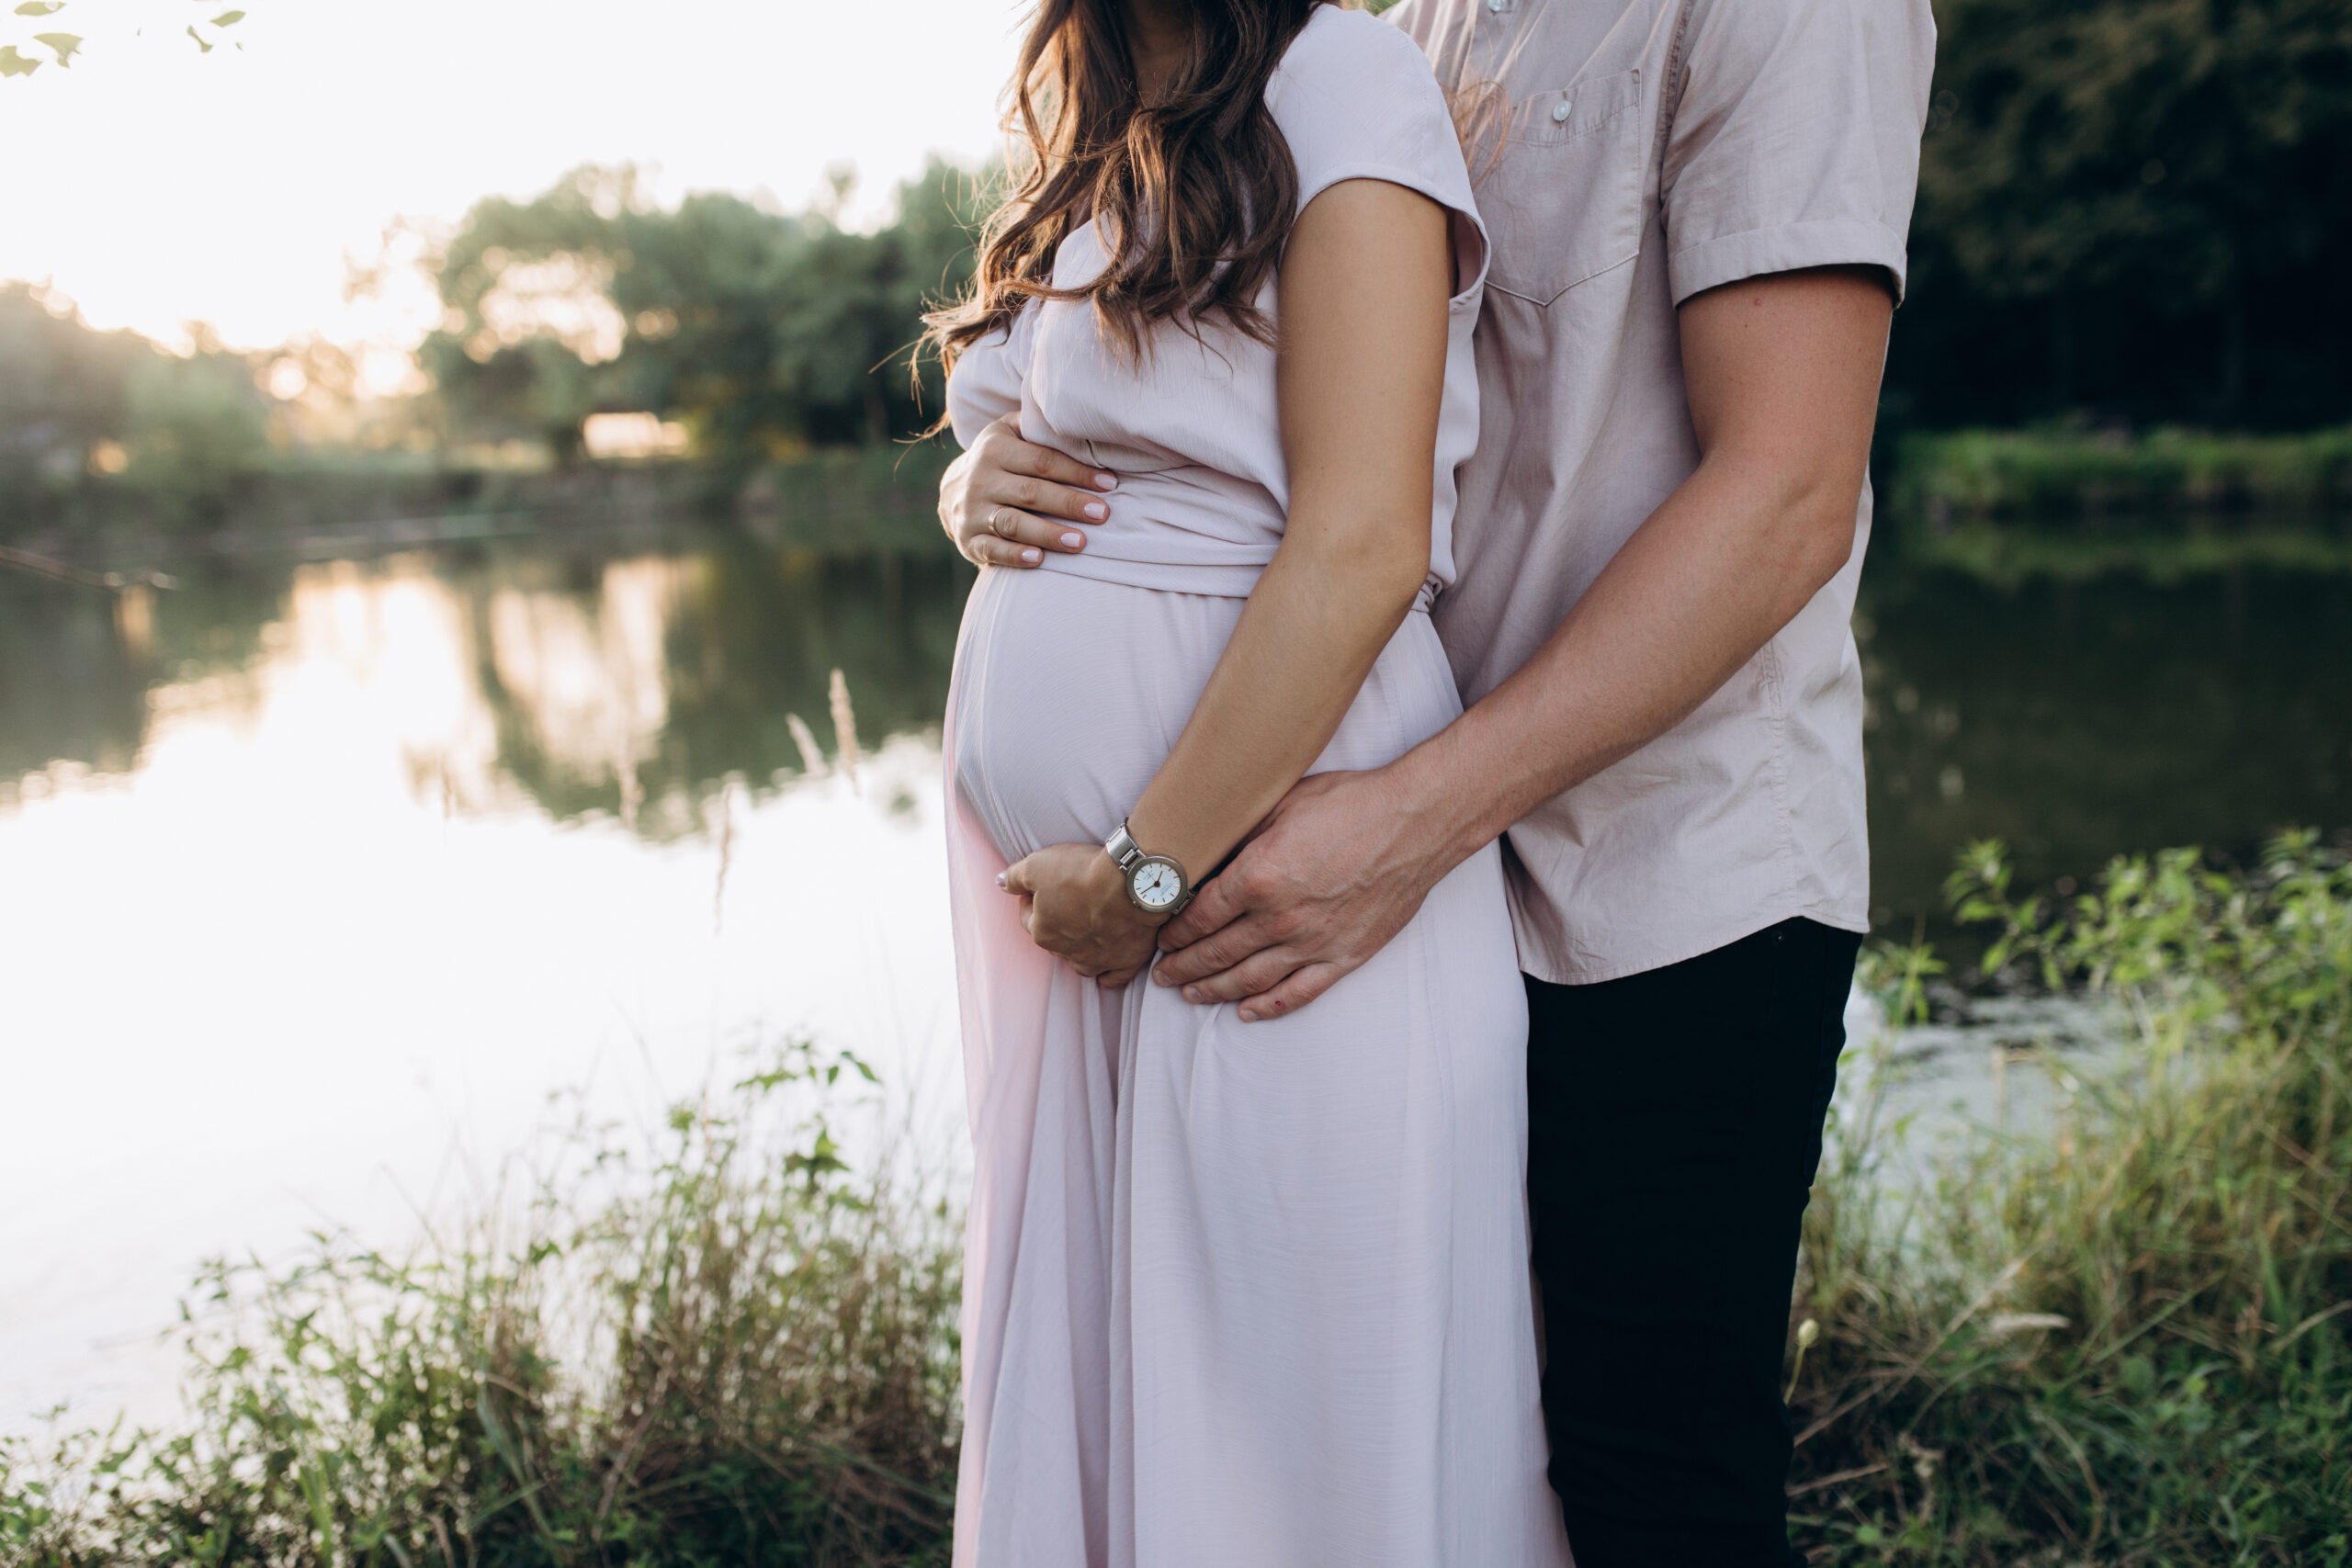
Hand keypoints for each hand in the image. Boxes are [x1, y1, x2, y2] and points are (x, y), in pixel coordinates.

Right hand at [940, 415, 1120, 569]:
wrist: (952, 491)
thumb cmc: (999, 459)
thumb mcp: (1010, 432)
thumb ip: (1037, 426)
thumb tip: (1079, 418)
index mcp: (995, 448)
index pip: (1042, 461)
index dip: (1077, 472)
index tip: (1109, 484)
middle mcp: (980, 479)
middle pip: (1031, 493)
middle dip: (1069, 503)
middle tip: (1102, 514)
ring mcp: (972, 512)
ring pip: (1013, 523)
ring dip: (1048, 534)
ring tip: (1080, 542)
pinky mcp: (968, 540)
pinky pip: (992, 550)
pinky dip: (1014, 555)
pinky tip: (1038, 559)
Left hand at [1003, 842, 1164, 987]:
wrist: (1131, 883)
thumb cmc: (1081, 873)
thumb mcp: (1037, 865)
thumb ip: (1014, 876)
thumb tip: (999, 882)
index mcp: (1042, 931)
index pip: (1028, 918)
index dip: (1031, 898)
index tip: (1041, 884)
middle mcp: (1066, 952)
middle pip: (1055, 939)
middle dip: (1056, 922)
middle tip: (1068, 899)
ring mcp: (1097, 960)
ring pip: (1080, 961)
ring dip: (1080, 948)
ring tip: (1088, 928)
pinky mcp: (1126, 961)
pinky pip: (1114, 977)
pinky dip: (1109, 974)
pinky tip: (1108, 968)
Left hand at [1152, 765, 1467, 1020]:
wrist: (1416, 822)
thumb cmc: (1351, 803)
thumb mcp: (1281, 804)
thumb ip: (1242, 837)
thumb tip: (1207, 856)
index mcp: (1258, 877)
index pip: (1200, 917)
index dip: (1174, 932)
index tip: (1161, 938)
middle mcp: (1280, 917)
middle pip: (1217, 953)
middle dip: (1183, 967)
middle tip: (1161, 975)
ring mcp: (1314, 942)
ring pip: (1250, 979)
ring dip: (1214, 990)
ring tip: (1189, 994)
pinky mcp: (1345, 955)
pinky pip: (1299, 991)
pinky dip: (1269, 1006)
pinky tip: (1246, 1011)